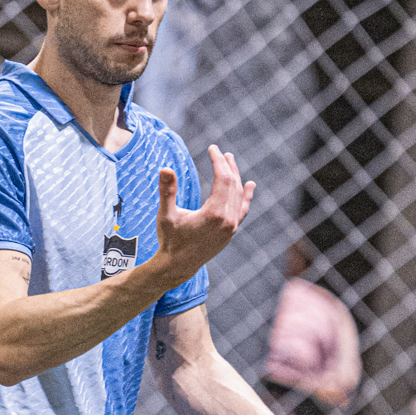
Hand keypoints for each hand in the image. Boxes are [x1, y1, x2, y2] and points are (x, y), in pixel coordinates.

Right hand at [153, 146, 255, 286]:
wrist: (177, 267)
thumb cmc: (170, 240)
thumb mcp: (166, 215)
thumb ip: (167, 191)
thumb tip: (165, 168)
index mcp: (214, 213)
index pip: (222, 179)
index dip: (218, 161)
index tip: (212, 148)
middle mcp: (228, 220)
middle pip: (233, 185)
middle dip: (227, 166)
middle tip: (220, 151)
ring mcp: (231, 227)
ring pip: (238, 196)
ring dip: (235, 177)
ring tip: (230, 161)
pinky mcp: (231, 233)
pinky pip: (242, 210)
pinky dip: (246, 197)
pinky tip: (250, 185)